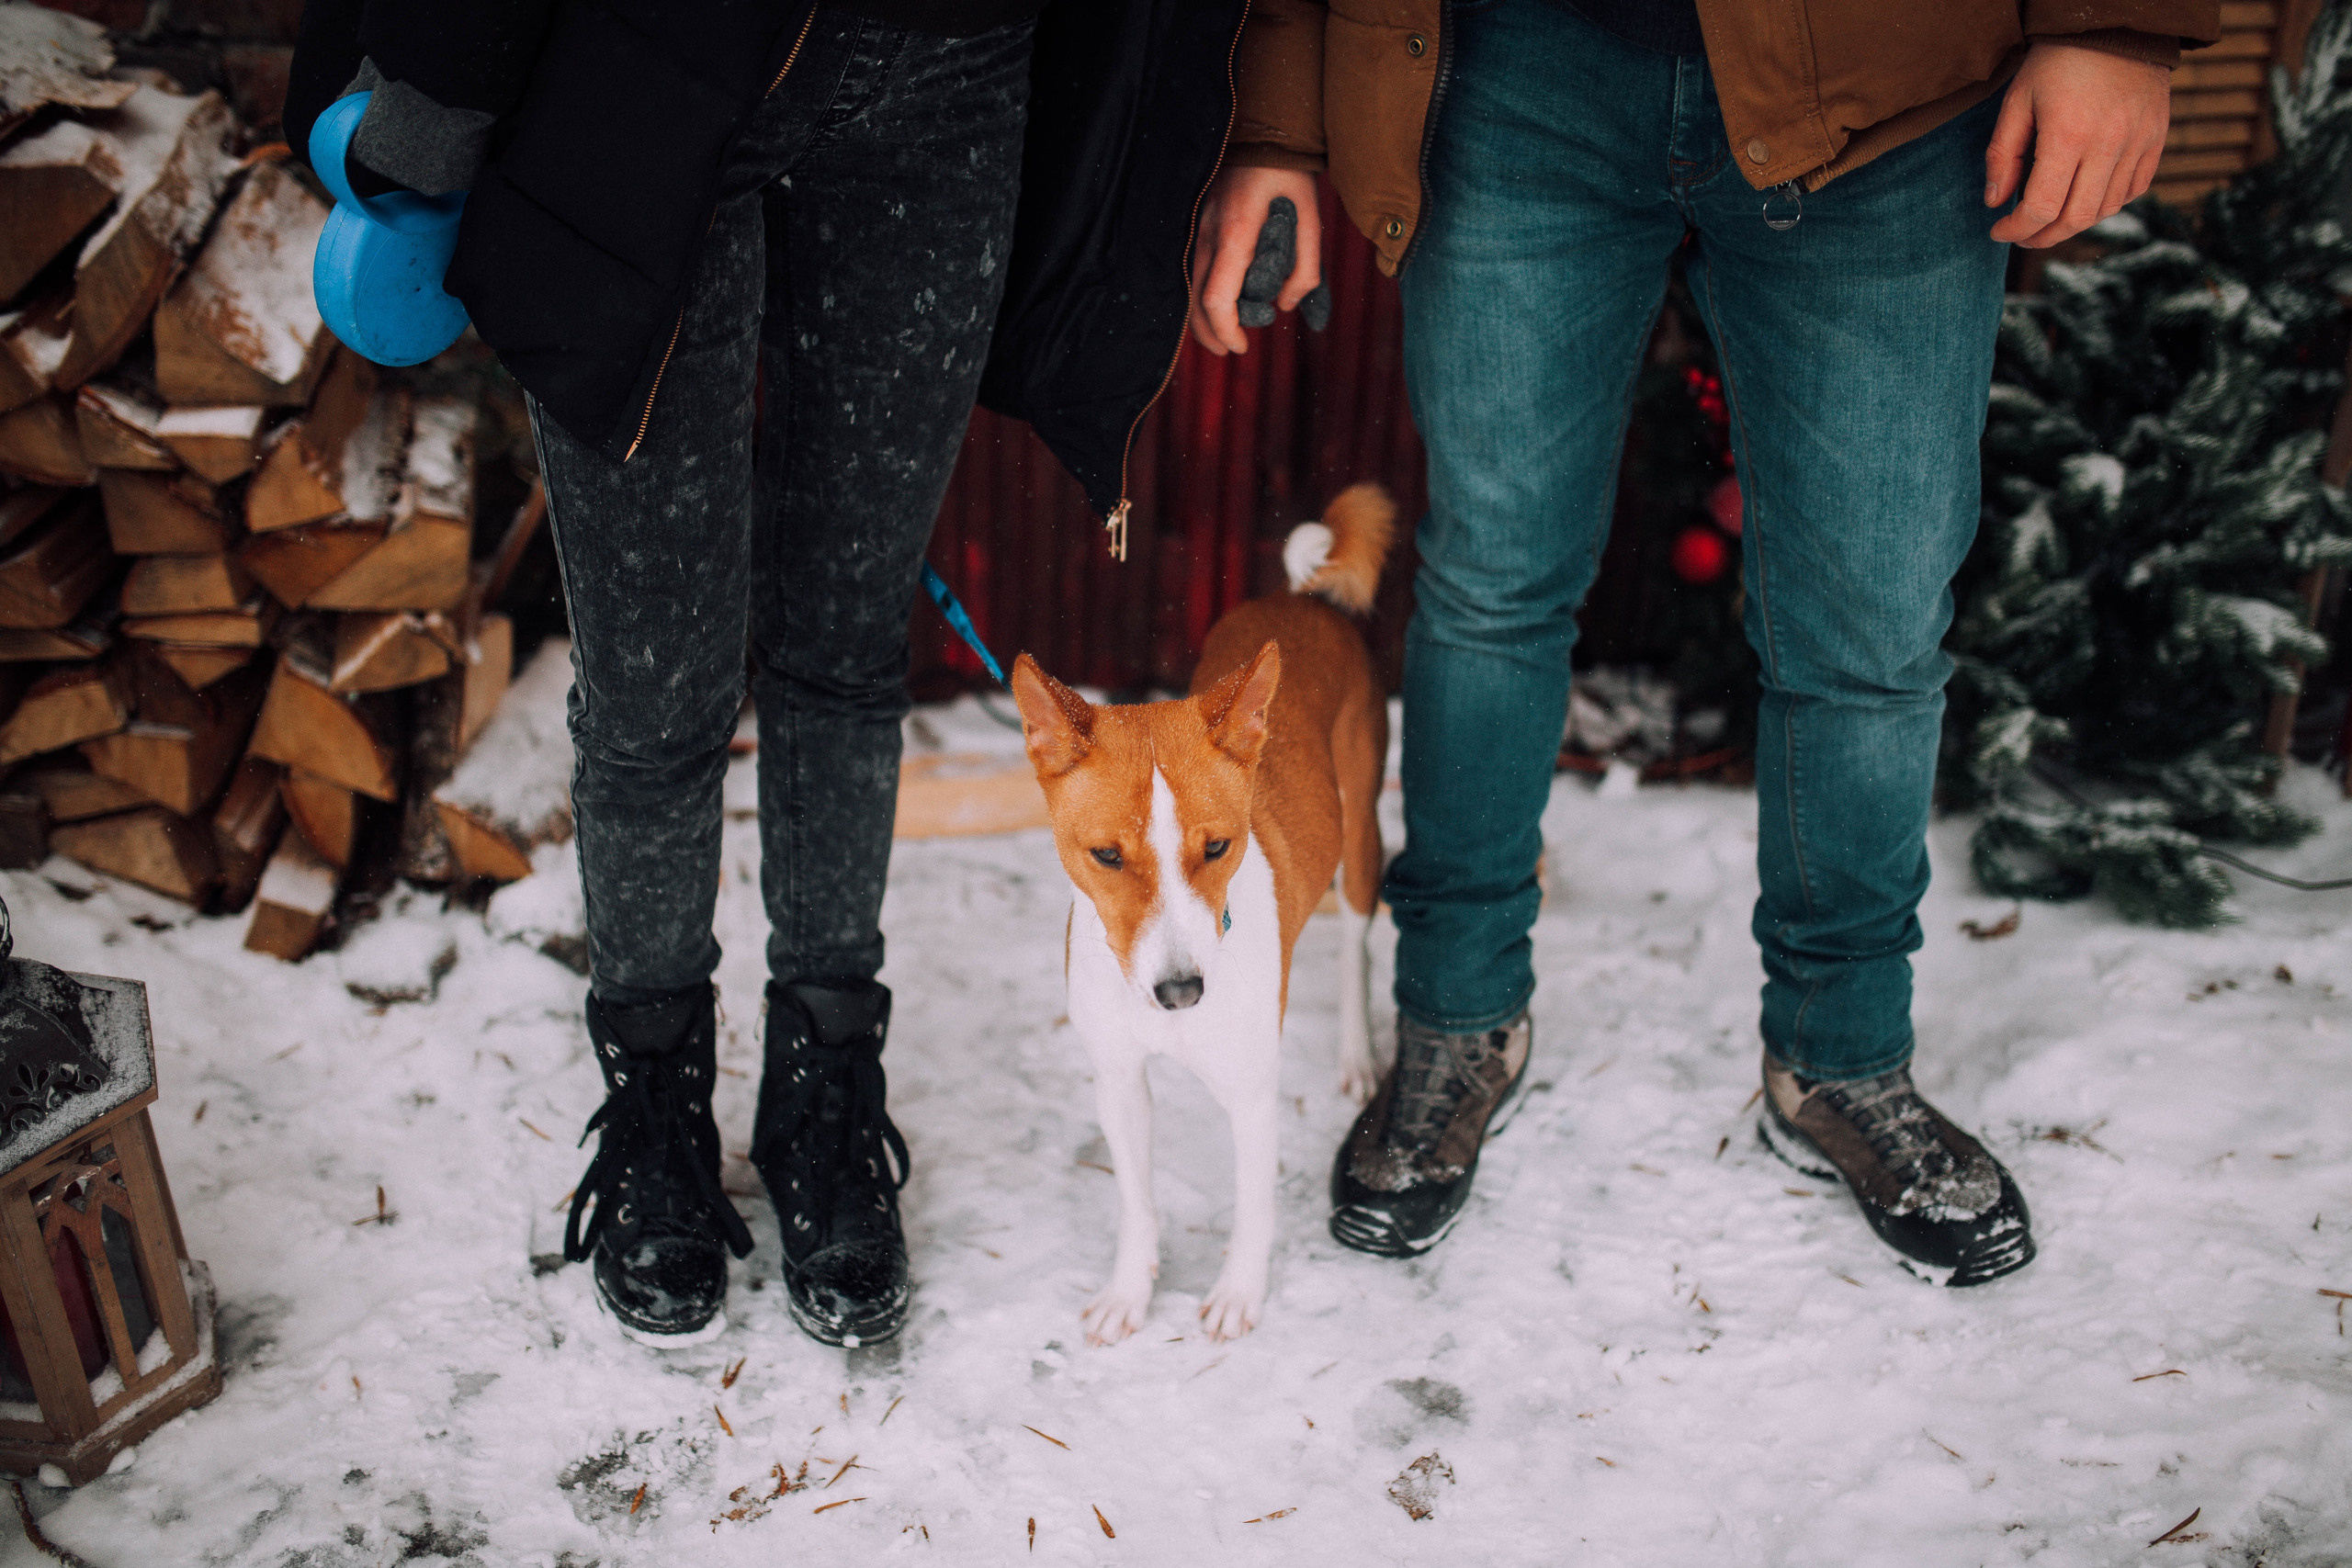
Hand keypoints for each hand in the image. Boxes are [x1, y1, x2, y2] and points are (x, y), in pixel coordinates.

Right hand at [1190, 165, 1321, 355]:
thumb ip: (1306, 268)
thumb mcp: (1312, 219)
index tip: (1241, 347)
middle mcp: (1209, 234)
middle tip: (1230, 349)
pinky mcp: (1200, 225)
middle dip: (1210, 333)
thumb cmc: (1290, 175)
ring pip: (1191, 287)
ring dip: (1205, 316)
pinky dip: (1204, 294)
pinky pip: (1195, 270)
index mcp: (1236, 234)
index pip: (1218, 299)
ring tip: (1226, 332)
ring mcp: (1200, 229)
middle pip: (1195, 300)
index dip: (1227, 331)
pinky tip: (1222, 302)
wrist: (1265, 132)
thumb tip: (1284, 305)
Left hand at [1987, 39, 2172, 247]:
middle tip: (2023, 236)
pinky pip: (2134, 190)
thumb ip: (2003, 153)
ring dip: (2074, 223)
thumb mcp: (2018, 100)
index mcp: (2069, 136)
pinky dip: (2107, 204)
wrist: (2117, 25)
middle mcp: (2109, 145)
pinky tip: (2085, 198)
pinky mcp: (2156, 139)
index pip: (2041, 207)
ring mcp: (2138, 143)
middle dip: (2043, 237)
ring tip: (2050, 219)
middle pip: (2076, 218)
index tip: (1999, 231)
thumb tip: (1995, 202)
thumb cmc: (2059, 61)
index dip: (2016, 229)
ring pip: (2106, 209)